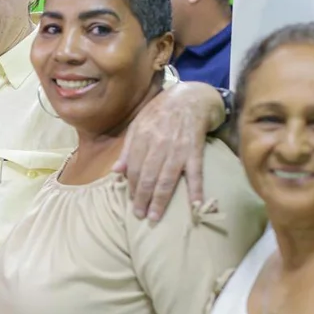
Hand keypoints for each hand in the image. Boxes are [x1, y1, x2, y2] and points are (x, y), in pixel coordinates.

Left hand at [114, 82, 216, 221]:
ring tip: (155, 217)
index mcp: (142, 138)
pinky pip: (195, 173)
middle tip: (140, 216)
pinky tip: (195, 205)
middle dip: (143, 198)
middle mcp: (158, 144)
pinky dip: (195, 189)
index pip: (134, 168)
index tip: (131, 202)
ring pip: (166, 178)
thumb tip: (116, 172)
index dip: (132, 187)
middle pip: (148, 176)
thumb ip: (128, 149)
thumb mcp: (138, 124)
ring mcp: (178, 148)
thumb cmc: (161, 112)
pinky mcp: (196, 150)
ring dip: (161, 199)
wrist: (191, 96)